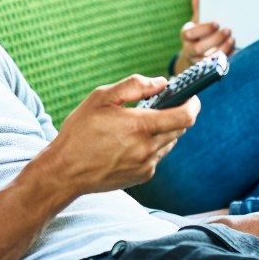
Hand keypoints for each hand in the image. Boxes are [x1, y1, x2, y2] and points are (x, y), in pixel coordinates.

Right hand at [38, 75, 200, 197]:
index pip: (185, 117)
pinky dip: (151, 146)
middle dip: (174, 114)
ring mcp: (146, 165)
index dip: (193, 104)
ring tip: (137, 125)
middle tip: (158, 105)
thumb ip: (134, 86)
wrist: (65, 171)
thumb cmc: (80, 130)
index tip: (192, 96)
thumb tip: (162, 82)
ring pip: (169, 143)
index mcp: (139, 127)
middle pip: (179, 129)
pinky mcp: (142, 177)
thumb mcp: (101, 98)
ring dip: (162, 131)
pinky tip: (129, 142)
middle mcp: (147, 149)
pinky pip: (157, 156)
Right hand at [175, 0, 233, 74]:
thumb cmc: (198, 33)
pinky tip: (235, 52)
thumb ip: (198, 11)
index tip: (217, 23)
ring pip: (207, 59)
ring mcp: (196, 61)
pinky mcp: (206, 69)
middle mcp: (188, 49)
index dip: (203, 29)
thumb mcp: (197, 22)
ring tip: (232, 40)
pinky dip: (226, 60)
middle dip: (215, 40)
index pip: (190, 33)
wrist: (194, 54)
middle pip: (199, 48)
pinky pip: (215, 67)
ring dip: (221, 50)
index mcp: (185, 35)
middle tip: (228, 31)